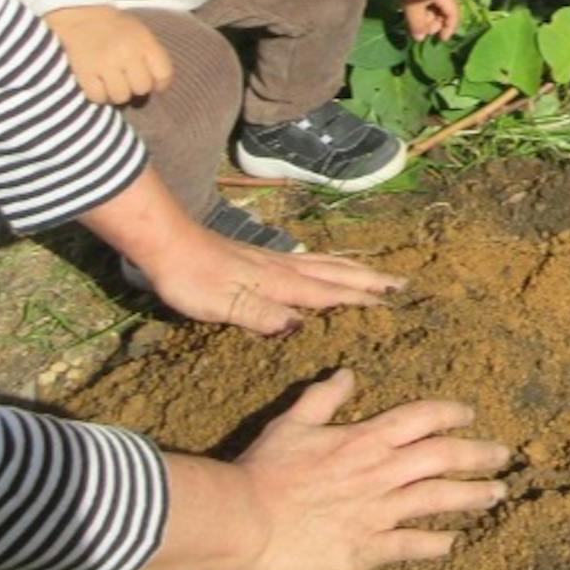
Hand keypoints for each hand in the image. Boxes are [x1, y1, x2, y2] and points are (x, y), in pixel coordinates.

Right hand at [43, 4, 172, 104]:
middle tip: (127, 79)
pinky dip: (99, 96)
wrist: (80, 15)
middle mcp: (127, 53)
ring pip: (121, 96)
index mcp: (144, 42)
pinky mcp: (84, 72)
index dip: (160, 83)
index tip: (152, 81)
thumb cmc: (116, 28)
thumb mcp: (142, 34)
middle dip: (136, 86)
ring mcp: (104, 63)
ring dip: (117, 93)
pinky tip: (99, 86)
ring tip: (112, 83)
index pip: (164, 74)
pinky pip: (98, 98)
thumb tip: (158, 87)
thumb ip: (153, 57)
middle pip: (142, 88)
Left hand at [134, 224, 406, 335]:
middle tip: (402, 284)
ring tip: (377, 273)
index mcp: (280, 283)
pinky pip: (308, 261)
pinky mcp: (261, 258)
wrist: (168, 244)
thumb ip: (261, 315)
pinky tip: (326, 265)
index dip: (361, 298)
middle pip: (335, 273)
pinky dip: (328, 263)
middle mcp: (284, 269)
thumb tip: (299, 325)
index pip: (329, 292)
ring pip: (324, 264)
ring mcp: (273, 261)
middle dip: (369, 279)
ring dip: (353, 269)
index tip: (392, 301)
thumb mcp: (222, 305)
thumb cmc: (193, 279)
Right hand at [233, 373, 510, 569]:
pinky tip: (453, 540)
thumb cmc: (263, 470)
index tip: (469, 414)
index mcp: (364, 438)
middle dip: (478, 453)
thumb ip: (323, 398)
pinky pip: (412, 544)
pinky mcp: (367, 547)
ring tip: (497, 493)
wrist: (243, 518)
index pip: (421, 418)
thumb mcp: (292, 423)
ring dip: (473, 495)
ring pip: (439, 499)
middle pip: (443, 456)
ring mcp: (377, 511)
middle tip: (502, 455)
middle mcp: (380, 471)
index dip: (450, 413)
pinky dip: (436, 541)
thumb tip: (346, 373)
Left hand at [390, 0, 459, 40]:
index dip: (448, 29)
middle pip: (445, 12)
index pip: (454, 15)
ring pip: (435, 7)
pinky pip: (428, 1)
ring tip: (416, 24)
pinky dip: (423, 11)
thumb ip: (418, 24)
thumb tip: (420, 39)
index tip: (440, 40)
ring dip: (428, 18)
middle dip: (435, 24)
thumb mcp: (412, 7)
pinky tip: (413, 16)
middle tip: (422, 30)